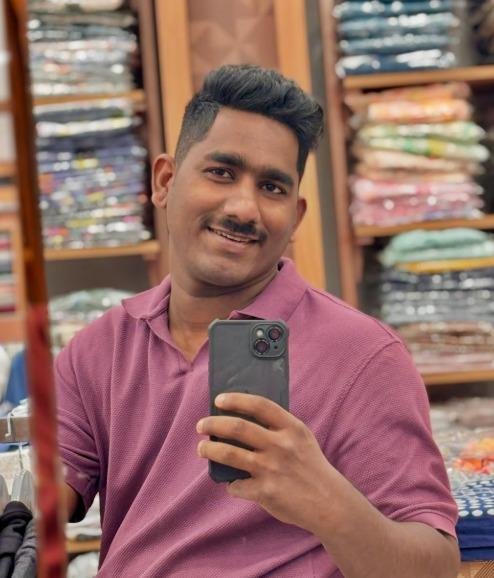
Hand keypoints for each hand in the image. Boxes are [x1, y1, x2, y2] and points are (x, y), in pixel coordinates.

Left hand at [196, 393, 336, 534]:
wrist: (329, 503)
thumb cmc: (311, 466)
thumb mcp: (302, 438)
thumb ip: (279, 426)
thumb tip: (243, 415)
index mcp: (291, 428)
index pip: (259, 405)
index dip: (236, 400)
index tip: (219, 400)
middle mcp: (280, 446)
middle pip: (238, 427)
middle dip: (213, 424)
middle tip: (202, 425)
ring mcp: (272, 469)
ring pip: (230, 454)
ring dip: (210, 450)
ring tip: (202, 449)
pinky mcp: (265, 492)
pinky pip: (237, 485)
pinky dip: (231, 485)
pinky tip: (233, 484)